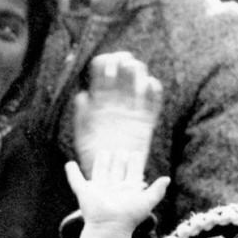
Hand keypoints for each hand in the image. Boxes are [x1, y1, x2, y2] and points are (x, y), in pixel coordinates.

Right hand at [66, 152, 170, 237]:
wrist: (109, 228)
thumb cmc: (128, 217)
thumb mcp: (147, 202)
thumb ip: (157, 191)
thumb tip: (167, 178)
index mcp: (127, 189)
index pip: (132, 172)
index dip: (135, 163)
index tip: (136, 153)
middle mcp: (113, 188)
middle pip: (116, 170)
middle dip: (118, 160)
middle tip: (121, 150)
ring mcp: (98, 190)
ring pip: (99, 172)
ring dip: (101, 162)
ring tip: (103, 152)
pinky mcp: (84, 193)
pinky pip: (76, 181)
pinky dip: (72, 173)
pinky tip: (69, 164)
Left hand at [73, 52, 163, 179]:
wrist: (110, 176)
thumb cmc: (93, 156)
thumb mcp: (82, 136)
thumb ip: (82, 116)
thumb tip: (82, 95)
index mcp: (99, 101)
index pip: (102, 72)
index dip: (105, 62)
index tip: (106, 62)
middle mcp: (116, 101)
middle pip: (123, 71)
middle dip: (123, 61)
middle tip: (122, 63)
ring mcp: (132, 110)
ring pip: (139, 81)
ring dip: (138, 73)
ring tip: (134, 73)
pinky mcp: (146, 121)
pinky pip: (154, 101)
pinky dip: (155, 90)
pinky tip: (149, 86)